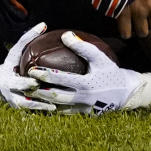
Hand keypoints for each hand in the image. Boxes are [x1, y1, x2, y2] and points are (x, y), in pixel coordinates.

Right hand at [0, 22, 55, 111]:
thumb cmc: (11, 63)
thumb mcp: (16, 51)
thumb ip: (28, 38)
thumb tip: (44, 24)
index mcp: (8, 81)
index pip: (17, 84)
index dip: (27, 83)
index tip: (38, 81)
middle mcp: (11, 95)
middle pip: (24, 99)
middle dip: (37, 98)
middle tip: (52, 95)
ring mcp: (16, 105)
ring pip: (29, 109)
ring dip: (41, 108)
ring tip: (55, 107)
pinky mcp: (22, 110)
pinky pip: (32, 113)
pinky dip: (42, 112)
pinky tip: (57, 110)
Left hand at [29, 31, 150, 113]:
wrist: (125, 93)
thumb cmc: (110, 71)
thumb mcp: (99, 57)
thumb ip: (82, 47)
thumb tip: (65, 35)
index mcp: (86, 84)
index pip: (61, 79)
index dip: (45, 75)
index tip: (32, 70)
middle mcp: (84, 99)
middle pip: (56, 96)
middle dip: (39, 91)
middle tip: (26, 84)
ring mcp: (83, 109)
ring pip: (58, 108)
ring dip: (43, 102)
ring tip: (30, 95)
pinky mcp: (83, 116)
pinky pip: (65, 113)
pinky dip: (53, 109)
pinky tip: (42, 104)